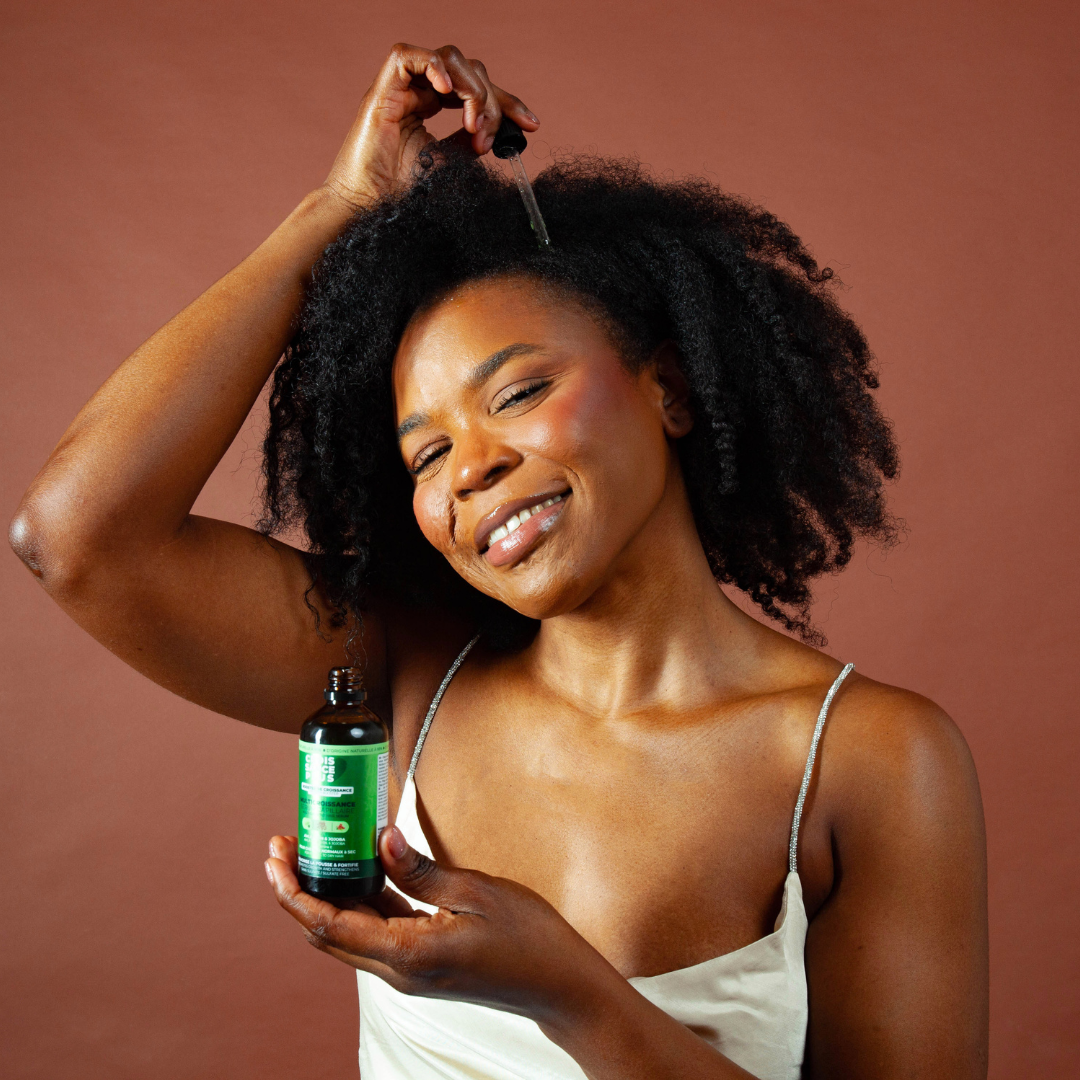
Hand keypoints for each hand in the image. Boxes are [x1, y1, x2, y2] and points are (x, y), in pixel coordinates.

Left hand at [264, 828, 609, 1024]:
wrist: (559, 986)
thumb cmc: (527, 938)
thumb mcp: (476, 892)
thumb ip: (421, 871)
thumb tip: (380, 839)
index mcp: (408, 954)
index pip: (329, 925)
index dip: (294, 892)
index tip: (276, 858)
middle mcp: (398, 971)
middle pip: (326, 933)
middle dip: (297, 891)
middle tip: (283, 846)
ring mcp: (408, 971)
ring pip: (347, 935)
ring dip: (323, 896)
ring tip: (312, 851)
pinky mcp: (420, 963)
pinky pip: (374, 934)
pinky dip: (356, 903)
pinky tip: (358, 870)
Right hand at [321, 43, 539, 209]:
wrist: (369, 209)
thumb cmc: (401, 194)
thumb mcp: (450, 166)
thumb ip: (469, 144)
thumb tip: (498, 131)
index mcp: (431, 108)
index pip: (476, 89)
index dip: (507, 102)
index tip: (531, 124)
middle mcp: (417, 93)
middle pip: (468, 70)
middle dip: (490, 100)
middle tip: (487, 137)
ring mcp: (399, 90)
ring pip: (447, 59)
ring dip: (470, 89)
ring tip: (471, 126)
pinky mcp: (381, 91)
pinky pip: (407, 55)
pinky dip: (434, 66)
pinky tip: (449, 92)